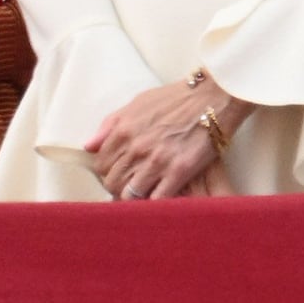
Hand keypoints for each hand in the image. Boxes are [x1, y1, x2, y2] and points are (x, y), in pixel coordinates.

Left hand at [82, 79, 227, 200]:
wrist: (213, 98)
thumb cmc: (175, 99)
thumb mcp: (136, 104)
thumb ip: (110, 125)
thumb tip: (89, 147)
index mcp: (123, 131)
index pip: (100, 165)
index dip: (107, 173)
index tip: (117, 174)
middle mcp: (136, 148)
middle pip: (112, 182)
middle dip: (118, 188)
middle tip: (130, 187)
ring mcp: (157, 161)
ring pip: (130, 195)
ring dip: (135, 199)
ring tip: (143, 196)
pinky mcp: (179, 172)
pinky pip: (157, 200)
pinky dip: (155, 204)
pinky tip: (159, 200)